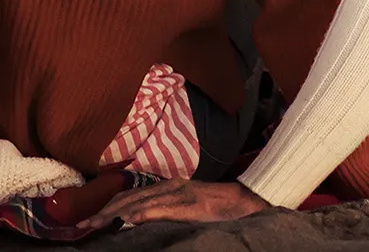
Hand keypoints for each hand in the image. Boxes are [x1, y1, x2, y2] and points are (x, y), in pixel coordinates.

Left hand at [79, 179, 267, 229]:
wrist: (242, 201)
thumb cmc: (214, 207)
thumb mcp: (184, 205)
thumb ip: (162, 209)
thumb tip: (136, 220)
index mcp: (167, 187)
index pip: (131, 195)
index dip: (108, 206)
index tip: (89, 219)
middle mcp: (169, 186)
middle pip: (130, 197)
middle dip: (105, 210)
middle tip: (84, 224)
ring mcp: (178, 194)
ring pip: (140, 201)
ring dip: (116, 212)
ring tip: (97, 222)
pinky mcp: (188, 204)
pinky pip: (161, 208)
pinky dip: (143, 212)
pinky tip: (129, 218)